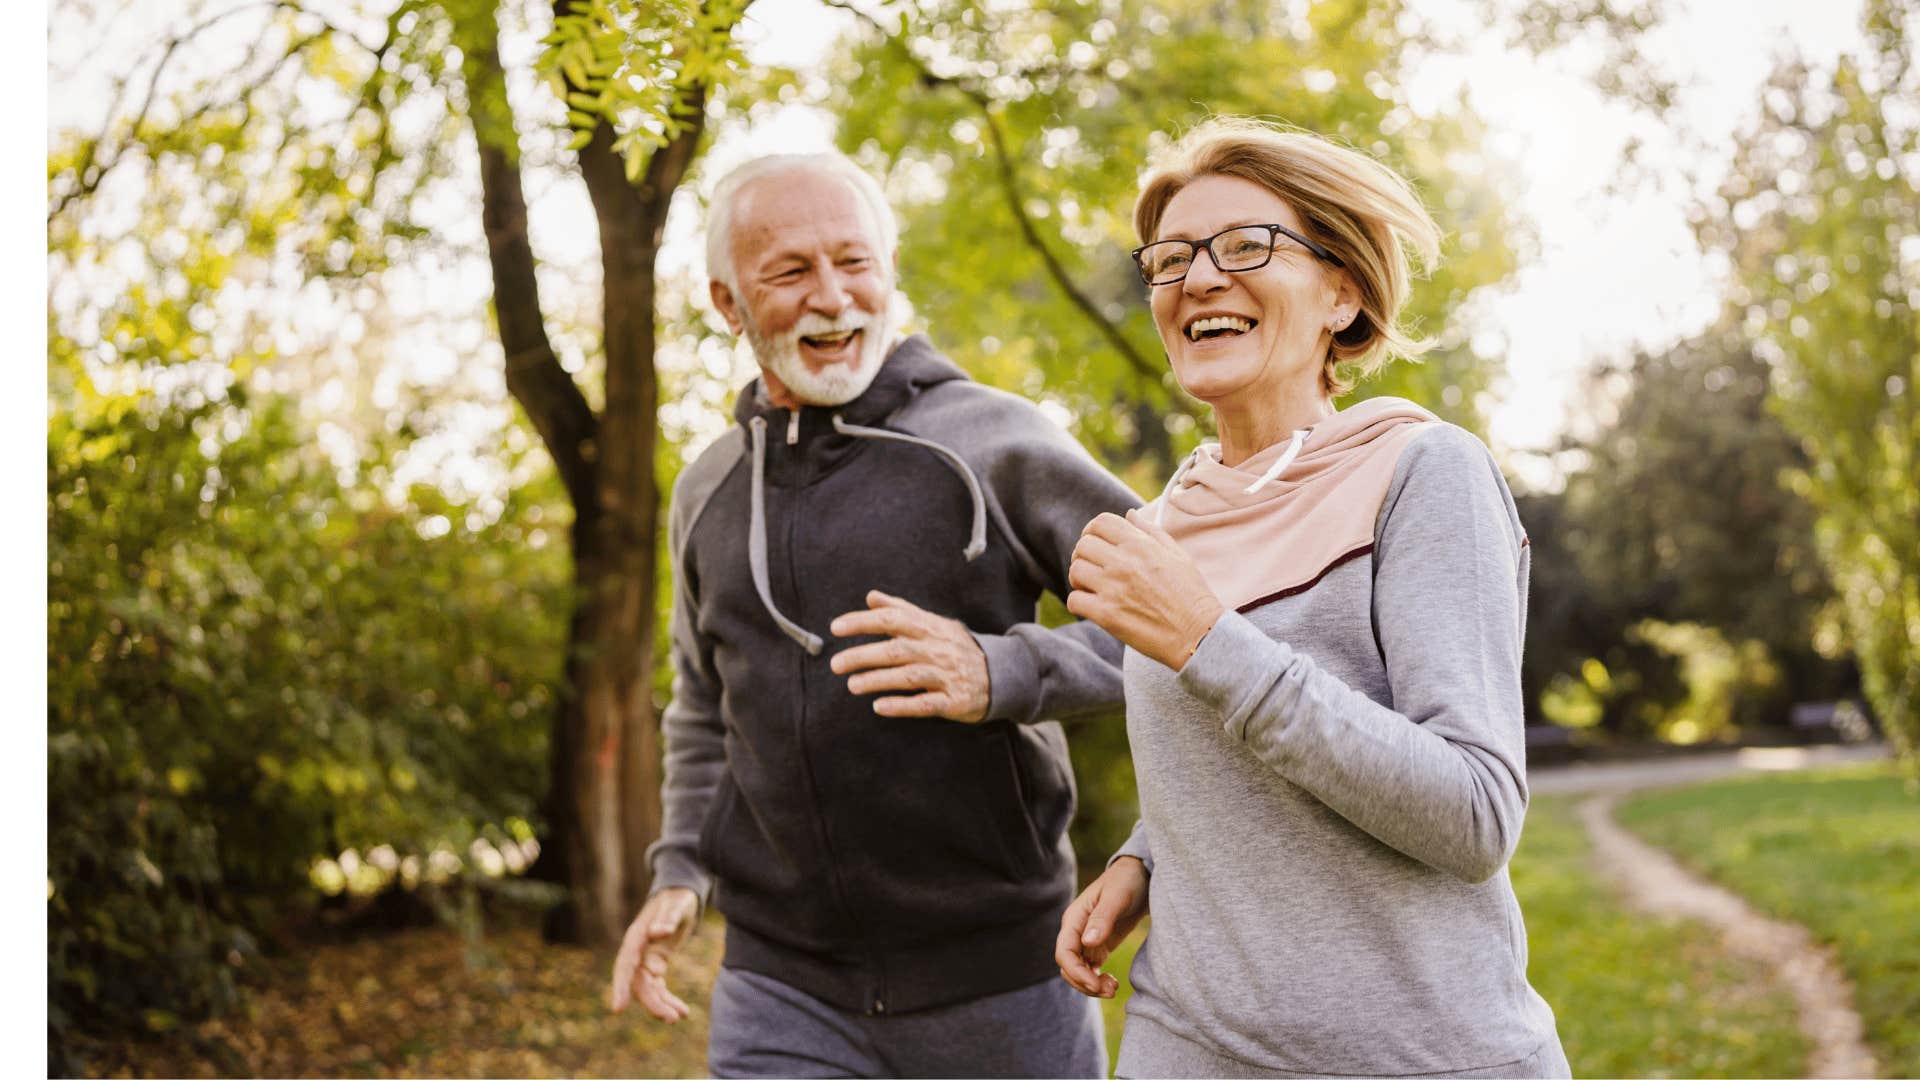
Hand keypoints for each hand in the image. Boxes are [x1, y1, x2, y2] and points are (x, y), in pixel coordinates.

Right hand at [609, 887, 698, 1021]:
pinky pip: (658, 986)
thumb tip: (659, 932)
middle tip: (671, 1019)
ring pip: (648, 989)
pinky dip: (668, 999)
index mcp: (637, 936)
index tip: (618, 1009)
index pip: (625, 965)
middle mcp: (637, 951)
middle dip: (652, 1003)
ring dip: (661, 1005)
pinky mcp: (656, 964)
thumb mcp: (677, 903)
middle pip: (638, 983)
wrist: (680, 895)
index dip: (621, 986)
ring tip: (679, 1017)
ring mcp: (645, 959)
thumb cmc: (678, 898)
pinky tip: (682, 1011)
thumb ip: (669, 916)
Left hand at [829, 590, 989, 722]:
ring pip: (908, 677)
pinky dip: (902, 706)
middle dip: (863, 655)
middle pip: (896, 650)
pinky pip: (925, 704)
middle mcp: (937, 650)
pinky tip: (879, 707)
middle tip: (835, 664)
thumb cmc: (956, 647)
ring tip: (852, 685)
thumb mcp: (934, 623)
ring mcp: (946, 676)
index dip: (863, 622)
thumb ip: (902, 610)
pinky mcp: (954, 701)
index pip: (892, 619)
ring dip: (878, 680)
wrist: (1001, 674)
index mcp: (929, 628)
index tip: (836, 628)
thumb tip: (871, 597)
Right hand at [1056, 856, 1149, 997]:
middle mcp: (1076, 931)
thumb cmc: (1127, 880)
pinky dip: (1099, 980)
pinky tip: (1113, 983)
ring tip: (1113, 989)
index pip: (1064, 953)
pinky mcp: (1099, 946)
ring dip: (1092, 985)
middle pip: (1068, 967)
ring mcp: (1087, 940)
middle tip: (1110, 991)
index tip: (1096, 984)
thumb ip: (1102, 918)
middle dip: (1085, 983)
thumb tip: (1087, 942)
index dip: (1076, 973)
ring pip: (1079, 971)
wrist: (1142, 876)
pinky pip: (1091, 970)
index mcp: (1074, 919)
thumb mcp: (1117, 897)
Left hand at [1065, 509, 1224, 670]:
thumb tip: (1129, 515)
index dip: (1092, 531)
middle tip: (1093, 568)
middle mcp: (1123, 563)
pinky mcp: (1106, 615)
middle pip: (1083, 545)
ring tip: (1091, 587)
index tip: (1096, 543)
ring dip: (1079, 578)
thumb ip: (1151, 532)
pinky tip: (1092, 606)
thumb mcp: (1177, 555)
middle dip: (1084, 554)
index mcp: (1140, 545)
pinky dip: (1079, 603)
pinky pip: (1074, 600)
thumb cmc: (1191, 595)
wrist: (1198, 634)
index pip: (1100, 523)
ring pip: (1075, 570)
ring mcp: (1113, 589)